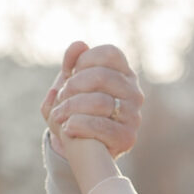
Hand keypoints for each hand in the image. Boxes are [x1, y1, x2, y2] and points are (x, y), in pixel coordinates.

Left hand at [42, 41, 143, 158]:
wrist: (83, 148)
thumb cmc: (77, 111)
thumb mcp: (70, 84)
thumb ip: (72, 63)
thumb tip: (80, 45)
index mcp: (124, 74)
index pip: (110, 54)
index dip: (86, 60)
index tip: (71, 73)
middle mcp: (134, 93)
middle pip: (103, 76)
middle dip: (74, 85)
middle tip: (62, 96)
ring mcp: (134, 116)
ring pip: (100, 101)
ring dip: (72, 106)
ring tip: (59, 114)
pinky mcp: (127, 138)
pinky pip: (100, 126)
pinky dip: (78, 125)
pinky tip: (67, 128)